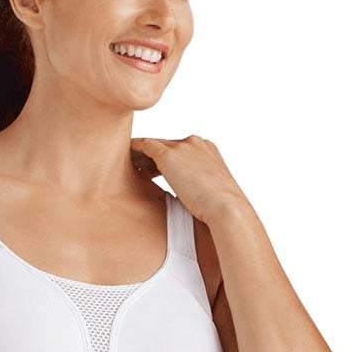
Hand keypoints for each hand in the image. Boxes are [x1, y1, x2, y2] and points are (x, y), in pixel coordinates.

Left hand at [130, 135, 249, 223]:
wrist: (227, 207)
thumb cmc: (222, 208)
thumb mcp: (211, 192)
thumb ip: (198, 186)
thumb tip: (188, 196)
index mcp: (208, 150)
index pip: (181, 150)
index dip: (165, 161)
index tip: (153, 171)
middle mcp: (196, 143)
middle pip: (166, 145)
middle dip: (151, 156)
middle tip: (135, 167)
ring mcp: (182, 146)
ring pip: (154, 144)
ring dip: (141, 154)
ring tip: (128, 164)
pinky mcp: (169, 155)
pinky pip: (145, 145)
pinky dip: (135, 148)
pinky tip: (124, 154)